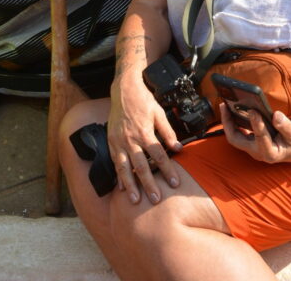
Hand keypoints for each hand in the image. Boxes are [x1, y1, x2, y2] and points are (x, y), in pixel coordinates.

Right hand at [107, 75, 182, 204]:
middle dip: (149, 184)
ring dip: (130, 186)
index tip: (174, 183)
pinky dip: (118, 176)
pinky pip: (115, 162)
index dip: (167, 170)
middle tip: (155, 200)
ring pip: (125, 168)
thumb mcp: (159, 113)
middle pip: (141, 166)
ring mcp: (119, 141)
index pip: (159, 156)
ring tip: (135, 200)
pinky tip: (121, 188)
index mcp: (144, 132)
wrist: (123, 90)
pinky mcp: (111, 142)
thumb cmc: (143, 101)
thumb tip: (179, 148)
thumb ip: (168, 132)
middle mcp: (131, 139)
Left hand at [220, 104, 290, 163]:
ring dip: (227, 121)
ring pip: (234, 136)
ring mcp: (253, 147)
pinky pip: (238, 132)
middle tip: (225, 106)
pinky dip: (233, 121)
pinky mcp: (251, 141)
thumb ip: (285, 126)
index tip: (253, 110)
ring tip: (224, 104)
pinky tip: (231, 108)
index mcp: (270, 153)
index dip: (256, 124)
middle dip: (228, 123)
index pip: (260, 138)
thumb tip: (275, 115)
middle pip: (237, 140)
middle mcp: (258, 152)